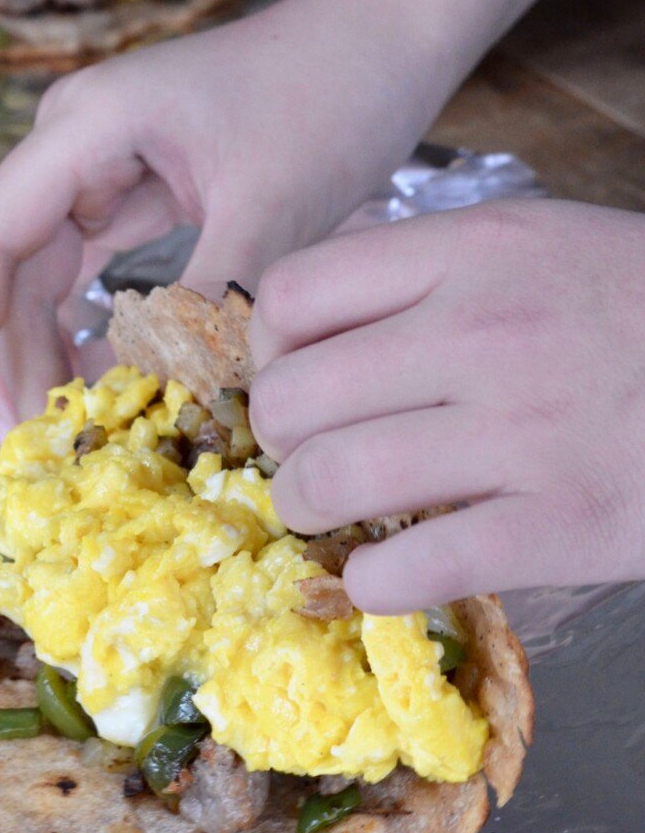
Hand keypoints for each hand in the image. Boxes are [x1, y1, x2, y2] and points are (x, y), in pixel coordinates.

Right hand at [0, 0, 462, 436]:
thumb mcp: (275, 207)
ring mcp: (103, 160)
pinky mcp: (138, 184)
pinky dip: (91, 327)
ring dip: (44, 350)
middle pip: (7, 264)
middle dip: (5, 358)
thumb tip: (162, 405)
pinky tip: (97, 386)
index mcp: (87, 125)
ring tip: (54, 432)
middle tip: (22, 452)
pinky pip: (91, 268)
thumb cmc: (333, 96)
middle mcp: (76, 139)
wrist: (386, 32)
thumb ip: (212, 303)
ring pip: (45, 273)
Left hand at [248, 197, 644, 609]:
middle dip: (278, 441)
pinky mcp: (563, 524)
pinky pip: (412, 567)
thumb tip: (310, 320)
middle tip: (307, 458)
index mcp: (475, 250)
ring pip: (333, 479)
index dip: (268, 350)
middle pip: (294, 396)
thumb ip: (433, 272)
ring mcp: (523, 430)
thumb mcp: (543, 246)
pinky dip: (373, 585)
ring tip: (329, 518)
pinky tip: (384, 578)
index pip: (293, 294)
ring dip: (308, 511)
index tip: (292, 381)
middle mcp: (483, 331)